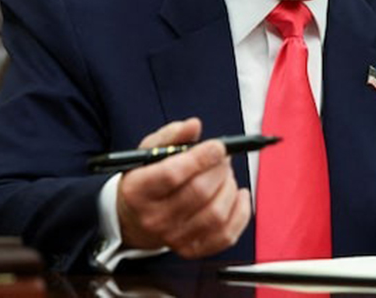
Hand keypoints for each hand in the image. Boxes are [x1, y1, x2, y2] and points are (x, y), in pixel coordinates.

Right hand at [116, 118, 251, 258]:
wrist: (135, 219)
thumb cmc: (146, 180)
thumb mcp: (149, 152)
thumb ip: (172, 135)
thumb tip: (194, 125)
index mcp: (138, 190)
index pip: (172, 175)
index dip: (200, 158)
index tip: (218, 146)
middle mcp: (153, 218)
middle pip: (199, 192)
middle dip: (219, 169)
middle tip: (223, 157)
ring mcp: (173, 238)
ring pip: (216, 213)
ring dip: (229, 187)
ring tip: (224, 175)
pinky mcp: (192, 250)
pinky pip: (226, 235)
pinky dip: (240, 212)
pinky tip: (236, 195)